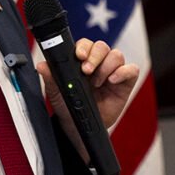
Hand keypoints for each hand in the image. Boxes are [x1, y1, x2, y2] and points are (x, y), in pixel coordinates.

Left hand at [37, 38, 139, 162]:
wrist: (79, 129)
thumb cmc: (70, 108)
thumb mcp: (57, 94)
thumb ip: (51, 79)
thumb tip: (42, 65)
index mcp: (82, 62)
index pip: (85, 45)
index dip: (83, 47)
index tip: (79, 56)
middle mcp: (99, 63)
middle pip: (102, 46)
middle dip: (94, 56)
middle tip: (87, 70)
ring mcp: (113, 72)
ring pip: (116, 55)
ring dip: (106, 66)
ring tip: (96, 83)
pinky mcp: (125, 83)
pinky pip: (131, 70)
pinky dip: (124, 72)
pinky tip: (113, 81)